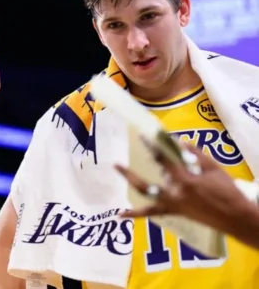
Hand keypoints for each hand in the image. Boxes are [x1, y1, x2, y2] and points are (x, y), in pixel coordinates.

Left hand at [115, 142, 252, 235]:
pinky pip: (151, 213)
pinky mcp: (174, 212)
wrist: (236, 218)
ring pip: (147, 193)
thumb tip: (178, 142)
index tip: (145, 136)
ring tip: (118, 167)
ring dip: (133, 180)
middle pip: (151, 178)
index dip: (154, 147)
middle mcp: (175, 193)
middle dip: (137, 167)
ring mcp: (173, 204)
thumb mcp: (214, 168)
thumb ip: (195, 155)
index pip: (165, 160)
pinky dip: (135, 214)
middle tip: (123, 158)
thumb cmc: (227, 191)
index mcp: (186, 181)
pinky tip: (119, 214)